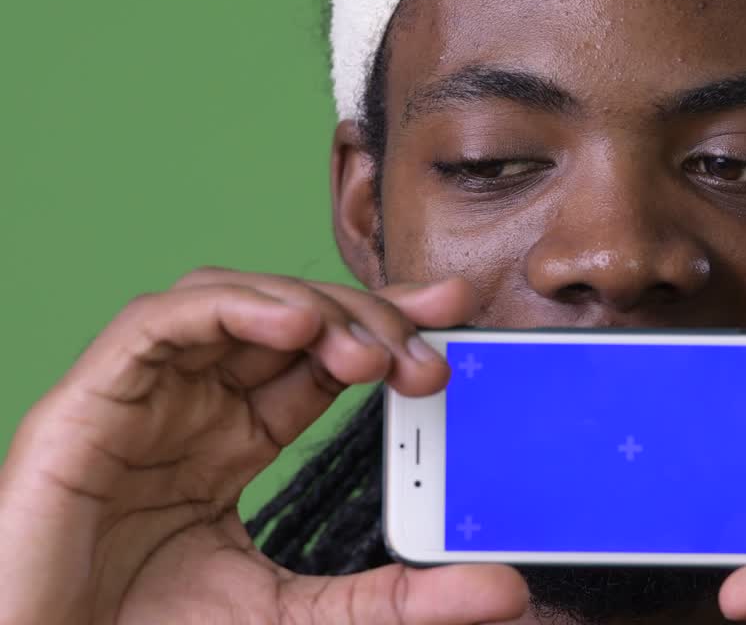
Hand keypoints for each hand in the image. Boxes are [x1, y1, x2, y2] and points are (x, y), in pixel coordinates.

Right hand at [0, 269, 527, 624]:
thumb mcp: (299, 615)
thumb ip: (397, 598)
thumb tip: (506, 591)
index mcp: (234, 438)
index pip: (323, 357)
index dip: (387, 327)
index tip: (456, 319)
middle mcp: (195, 403)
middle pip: (292, 319)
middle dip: (369, 320)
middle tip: (429, 357)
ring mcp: (145, 395)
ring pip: (236, 300)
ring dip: (313, 308)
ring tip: (371, 353)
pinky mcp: (91, 398)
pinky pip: (163, 320)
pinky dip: (233, 305)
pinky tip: (293, 324)